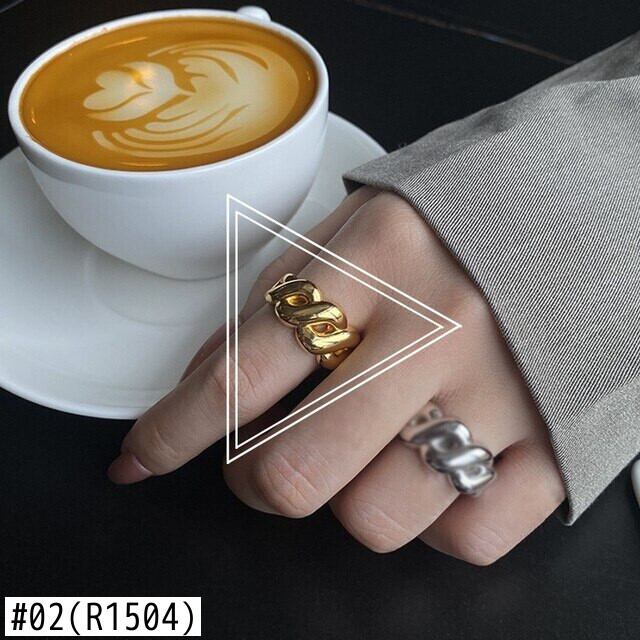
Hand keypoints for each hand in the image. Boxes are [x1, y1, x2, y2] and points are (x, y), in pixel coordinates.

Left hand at [107, 189, 564, 564]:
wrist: (583, 210)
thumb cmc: (457, 222)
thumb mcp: (354, 226)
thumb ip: (274, 298)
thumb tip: (199, 379)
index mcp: (376, 260)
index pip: (238, 372)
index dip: (170, 430)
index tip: (140, 457)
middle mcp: (436, 330)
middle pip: (296, 469)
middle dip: (254, 484)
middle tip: (260, 465)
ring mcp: (502, 393)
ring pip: (377, 518)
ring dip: (345, 499)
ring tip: (362, 456)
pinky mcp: (557, 442)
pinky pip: (469, 537)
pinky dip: (432, 521)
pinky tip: (432, 472)